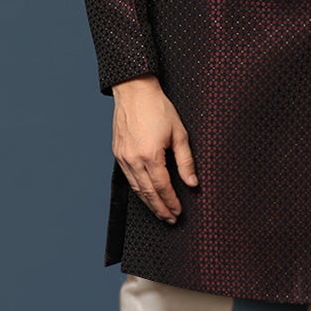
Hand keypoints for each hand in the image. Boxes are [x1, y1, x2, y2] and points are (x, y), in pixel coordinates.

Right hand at [112, 75, 198, 222]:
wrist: (134, 91)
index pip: (162, 187)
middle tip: (170, 219)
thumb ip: (186, 160)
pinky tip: (146, 194)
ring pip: (136, 188)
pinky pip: (128, 178)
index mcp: (150, 155)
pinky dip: (138, 190)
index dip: (171, 202)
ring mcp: (123, 157)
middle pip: (148, 193)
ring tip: (160, 212)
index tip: (178, 212)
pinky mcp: (118, 153)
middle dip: (160, 209)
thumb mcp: (179, 133)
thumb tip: (192, 182)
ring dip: (148, 203)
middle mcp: (134, 159)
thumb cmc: (158, 108)